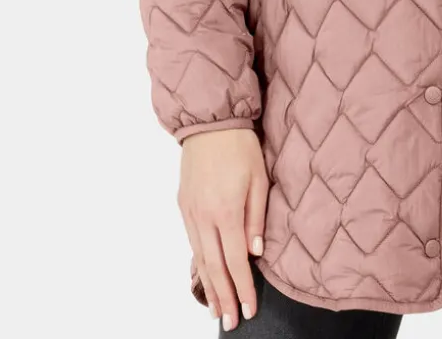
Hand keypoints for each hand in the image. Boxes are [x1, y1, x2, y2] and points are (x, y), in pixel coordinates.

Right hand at [178, 128, 269, 329]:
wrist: (210, 123)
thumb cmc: (241, 147)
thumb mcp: (259, 180)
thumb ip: (256, 219)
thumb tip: (255, 254)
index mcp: (226, 212)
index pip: (235, 261)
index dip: (243, 288)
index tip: (248, 309)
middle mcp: (204, 217)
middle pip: (213, 267)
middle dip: (223, 297)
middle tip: (229, 323)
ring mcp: (190, 213)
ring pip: (199, 258)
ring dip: (208, 286)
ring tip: (215, 308)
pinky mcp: (183, 206)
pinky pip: (191, 242)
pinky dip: (198, 263)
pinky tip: (204, 274)